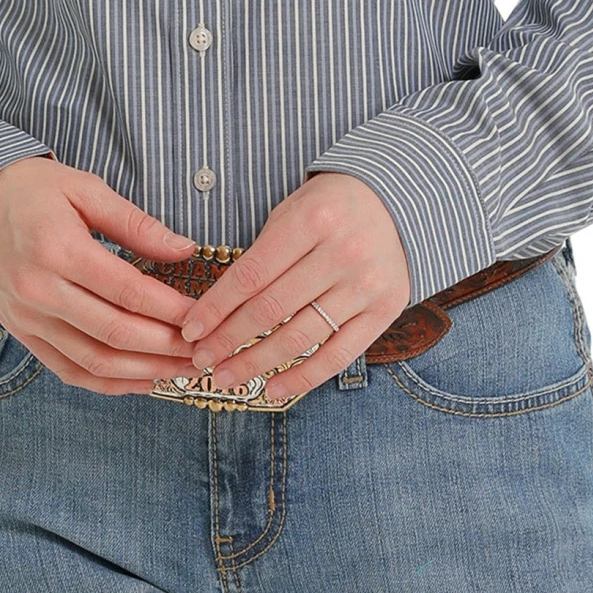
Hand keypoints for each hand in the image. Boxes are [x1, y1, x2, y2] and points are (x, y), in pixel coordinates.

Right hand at [0, 155, 203, 394]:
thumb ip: (136, 223)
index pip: (128, 292)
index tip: (204, 316)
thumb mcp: (85, 189)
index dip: (172, 310)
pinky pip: (68, 370)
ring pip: (94, 361)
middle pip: (115, 333)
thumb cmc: (31, 190)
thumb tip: (184, 249)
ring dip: (143, 372)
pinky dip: (108, 384)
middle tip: (204, 349)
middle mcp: (40, 291)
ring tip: (182, 370)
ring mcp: (28, 318)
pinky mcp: (22, 333)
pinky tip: (142, 380)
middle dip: (167, 347)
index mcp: (58, 250)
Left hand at [176, 172, 411, 402]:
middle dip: (228, 340)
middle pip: (271, 309)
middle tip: (200, 359)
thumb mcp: (295, 209)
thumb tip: (220, 307)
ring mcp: (366, 285)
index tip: (191, 329)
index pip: (252, 274)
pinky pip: (338, 355)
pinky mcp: (385, 311)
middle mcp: (342, 253)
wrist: (402, 202)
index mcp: (312, 220)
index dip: (216, 307)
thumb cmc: (334, 204)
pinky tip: (273, 389)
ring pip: (300, 337)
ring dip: (256, 363)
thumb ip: (264, 253)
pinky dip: (302, 378)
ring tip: (226, 377)